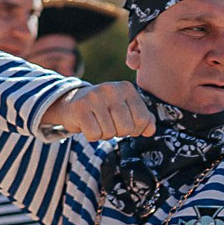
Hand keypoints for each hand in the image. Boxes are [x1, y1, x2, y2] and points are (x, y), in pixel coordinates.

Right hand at [36, 81, 151, 140]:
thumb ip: (144, 119)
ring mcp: (94, 97)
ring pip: (110, 132)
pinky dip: (92, 136)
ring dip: (105, 134)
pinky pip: (94, 134)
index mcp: (126, 88)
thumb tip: (150, 131)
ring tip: (99, 123)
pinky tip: (89, 126)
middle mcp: (111, 89)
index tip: (128, 127)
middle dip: (120, 133)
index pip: (142, 118)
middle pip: (126, 127)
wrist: (72, 102)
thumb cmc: (105, 108)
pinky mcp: (80, 108)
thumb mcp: (127, 108)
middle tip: (111, 125)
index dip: (137, 129)